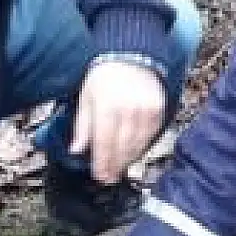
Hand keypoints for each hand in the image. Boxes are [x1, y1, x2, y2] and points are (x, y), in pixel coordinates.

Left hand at [72, 60, 167, 184]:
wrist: (132, 57)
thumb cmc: (104, 78)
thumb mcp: (86, 97)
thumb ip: (82, 126)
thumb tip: (76, 151)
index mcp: (107, 106)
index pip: (104, 143)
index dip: (101, 163)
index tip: (99, 176)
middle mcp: (129, 110)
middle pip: (121, 148)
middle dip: (114, 166)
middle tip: (108, 179)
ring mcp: (146, 112)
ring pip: (137, 145)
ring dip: (127, 160)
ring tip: (118, 170)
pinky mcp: (159, 112)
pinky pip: (150, 137)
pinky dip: (141, 148)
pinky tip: (132, 155)